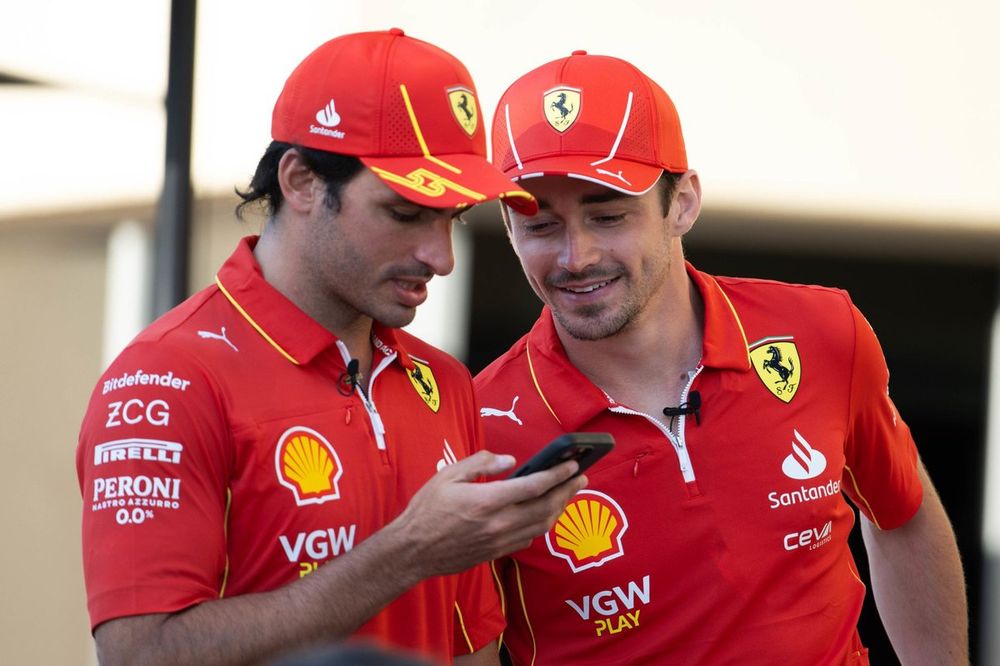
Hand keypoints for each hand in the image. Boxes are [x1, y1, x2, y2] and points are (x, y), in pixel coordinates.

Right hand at [391, 450, 586, 577]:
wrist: (413, 551)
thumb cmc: (427, 509)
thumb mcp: (448, 476)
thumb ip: (481, 463)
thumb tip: (510, 460)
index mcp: (487, 501)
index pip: (533, 486)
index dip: (557, 474)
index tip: (572, 464)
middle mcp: (498, 523)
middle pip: (545, 507)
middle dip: (567, 491)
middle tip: (581, 477)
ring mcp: (499, 541)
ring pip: (541, 525)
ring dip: (559, 508)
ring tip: (568, 493)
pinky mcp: (496, 553)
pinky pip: (528, 539)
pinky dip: (542, 524)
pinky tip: (544, 514)